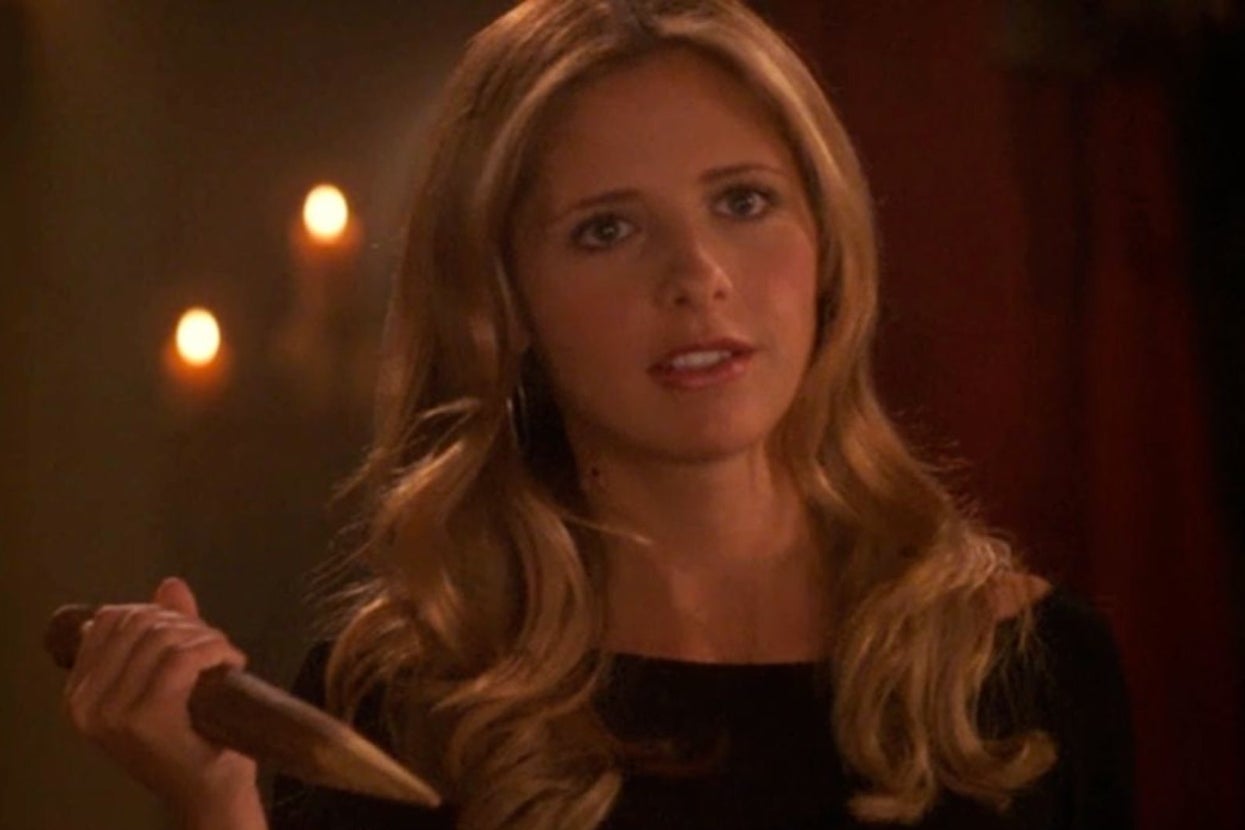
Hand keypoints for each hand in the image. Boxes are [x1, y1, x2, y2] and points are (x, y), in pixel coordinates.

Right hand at [63, 577, 264, 826]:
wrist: (210, 792)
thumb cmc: (192, 738)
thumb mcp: (171, 678)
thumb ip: (165, 631)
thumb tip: (170, 585)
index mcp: (80, 694)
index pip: (108, 620)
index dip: (156, 613)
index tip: (187, 632)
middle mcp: (85, 703)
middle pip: (139, 623)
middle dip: (186, 624)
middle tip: (213, 646)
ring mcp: (113, 711)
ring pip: (164, 638)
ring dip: (207, 638)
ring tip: (224, 657)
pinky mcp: (146, 715)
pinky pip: (184, 656)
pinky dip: (216, 650)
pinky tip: (232, 664)